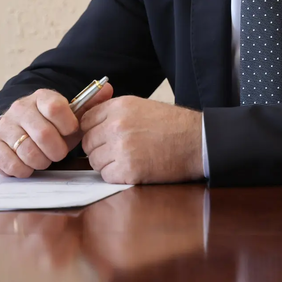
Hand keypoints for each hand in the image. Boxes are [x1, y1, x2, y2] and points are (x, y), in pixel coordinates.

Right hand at [0, 83, 112, 177]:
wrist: (17, 133)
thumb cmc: (50, 126)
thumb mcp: (71, 116)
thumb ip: (90, 104)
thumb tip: (108, 88)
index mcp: (41, 97)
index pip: (56, 107)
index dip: (67, 124)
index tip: (71, 131)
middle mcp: (20, 107)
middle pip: (44, 134)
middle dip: (56, 150)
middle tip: (58, 153)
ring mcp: (4, 125)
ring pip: (28, 151)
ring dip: (41, 161)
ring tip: (44, 159)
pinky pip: (11, 163)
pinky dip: (24, 170)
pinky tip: (28, 165)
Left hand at [80, 97, 202, 184]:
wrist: (196, 141)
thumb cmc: (172, 125)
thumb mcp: (142, 106)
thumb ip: (115, 112)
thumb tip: (89, 122)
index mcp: (120, 106)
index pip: (85, 120)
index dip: (91, 131)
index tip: (100, 137)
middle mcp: (117, 124)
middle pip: (87, 142)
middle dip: (98, 149)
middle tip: (116, 151)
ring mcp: (122, 147)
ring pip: (94, 161)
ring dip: (106, 163)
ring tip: (127, 159)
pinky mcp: (129, 169)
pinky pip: (106, 175)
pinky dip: (116, 175)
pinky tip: (132, 169)